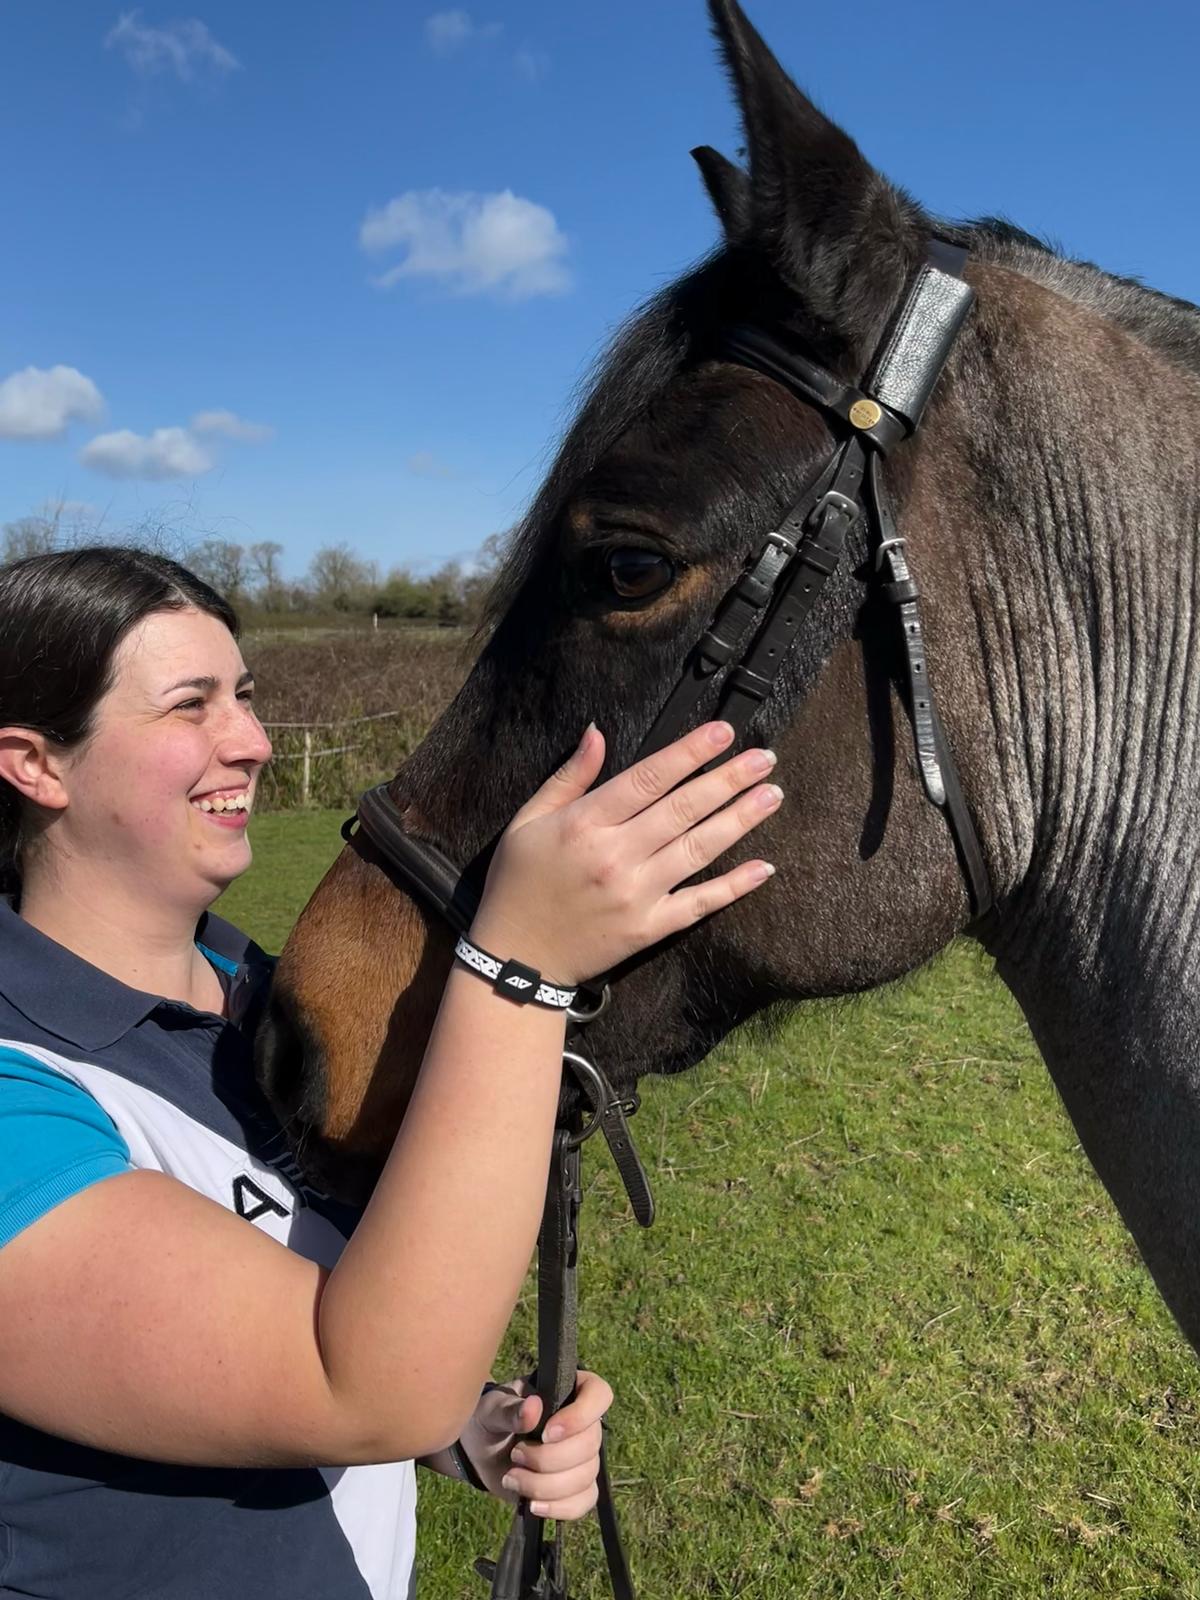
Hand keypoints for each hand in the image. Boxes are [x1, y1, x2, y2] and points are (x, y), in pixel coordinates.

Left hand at [457, 1370, 612, 1519]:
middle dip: (548, 1459)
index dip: (580, 1416)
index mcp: (570, 1391)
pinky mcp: (576, 1488)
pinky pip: (584, 1501)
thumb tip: (533, 1407)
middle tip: (515, 1455)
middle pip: (590, 1444)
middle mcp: (584, 1423)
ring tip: (512, 1479)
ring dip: (546, 1485)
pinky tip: (533, 1505)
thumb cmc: (492, 1419)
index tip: (547, 1433)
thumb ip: (510, 1409)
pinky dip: (559, 1507)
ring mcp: (583, 1457)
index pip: (599, 1395)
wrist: (482, 1452)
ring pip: (585, 1476)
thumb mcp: (493, 1409)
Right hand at [471, 721, 779, 986]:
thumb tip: (598, 733)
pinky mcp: (649, 927)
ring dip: (740, 820)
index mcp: (584, 824)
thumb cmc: (518, 884)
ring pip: (699, 848)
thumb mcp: (527, 822)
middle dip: (729, 779)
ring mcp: (637, 894)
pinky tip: (764, 866)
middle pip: (683, 808)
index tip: (723, 732)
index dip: (689, 752)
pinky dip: (734, 885)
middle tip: (765, 758)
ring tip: (773, 795)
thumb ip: (569, 777)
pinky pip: (699, 902)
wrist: (517, 957)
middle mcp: (616, 856)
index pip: (648, 778)